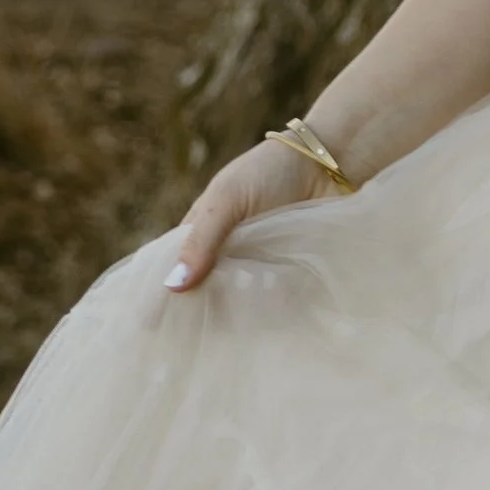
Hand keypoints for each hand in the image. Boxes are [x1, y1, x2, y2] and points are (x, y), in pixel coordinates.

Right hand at [166, 136, 335, 291]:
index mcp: (202, 233)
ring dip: (240, 308)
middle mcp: (226, 254)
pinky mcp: (286, 274)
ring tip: (248, 299)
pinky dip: (269, 306)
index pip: (174, 271)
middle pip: (206, 293)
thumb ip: (201, 241)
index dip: (167, 295)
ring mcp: (257, 266)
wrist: (329, 164)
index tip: (160, 325)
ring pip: (238, 301)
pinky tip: (271, 306)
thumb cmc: (270, 171)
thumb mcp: (227, 200)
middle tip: (218, 308)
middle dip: (209, 304)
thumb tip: (171, 287)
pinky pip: (271, 301)